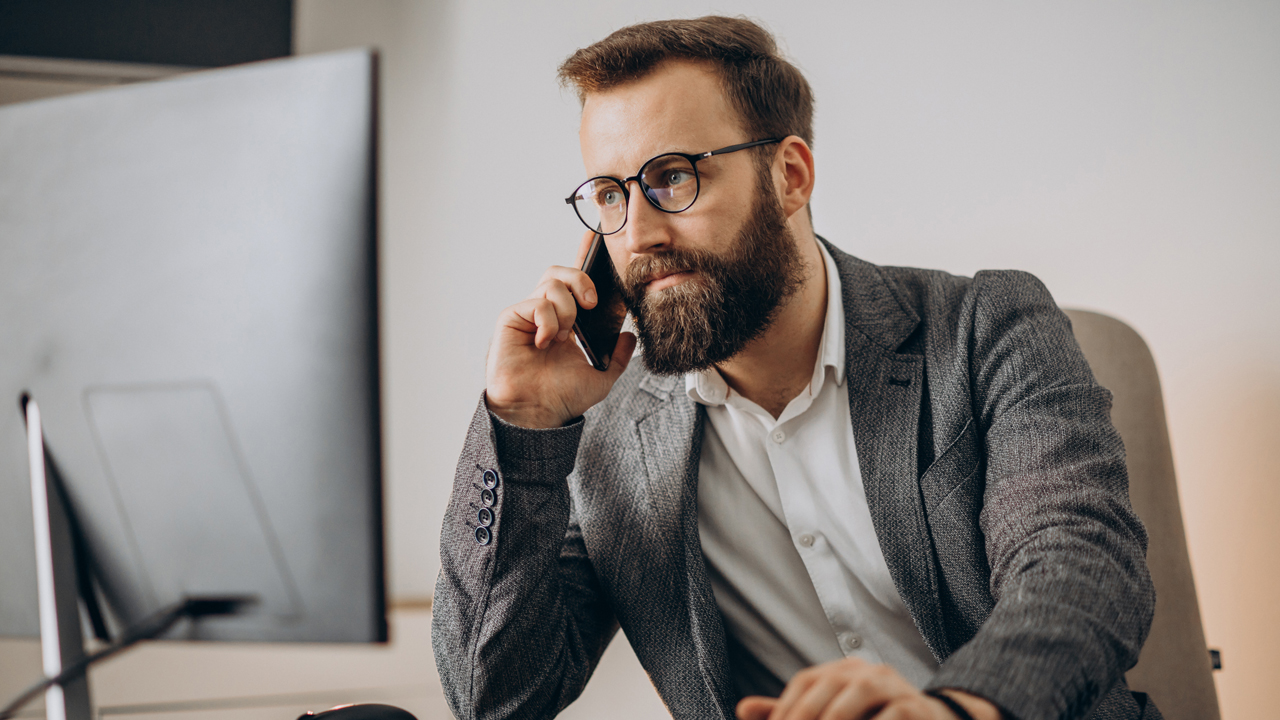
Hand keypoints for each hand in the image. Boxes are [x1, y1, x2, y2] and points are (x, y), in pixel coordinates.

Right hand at [485, 229, 636, 428]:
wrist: (538, 413)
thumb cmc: (560, 397)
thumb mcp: (601, 377)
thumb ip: (619, 357)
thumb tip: (630, 337)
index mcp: (566, 321)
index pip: (574, 282)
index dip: (583, 256)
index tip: (595, 238)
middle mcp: (546, 314)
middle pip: (561, 272)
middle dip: (581, 279)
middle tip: (592, 303)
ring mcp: (528, 315)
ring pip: (551, 283)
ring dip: (567, 308)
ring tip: (566, 335)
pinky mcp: (511, 319)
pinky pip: (536, 302)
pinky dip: (549, 320)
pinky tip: (547, 342)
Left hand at [736, 657, 1002, 719]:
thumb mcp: (835, 716)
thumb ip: (793, 713)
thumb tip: (742, 709)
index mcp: (843, 671)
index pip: (804, 684)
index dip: (784, 710)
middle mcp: (867, 672)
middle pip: (825, 692)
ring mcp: (895, 687)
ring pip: (853, 702)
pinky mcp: (917, 709)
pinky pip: (890, 717)